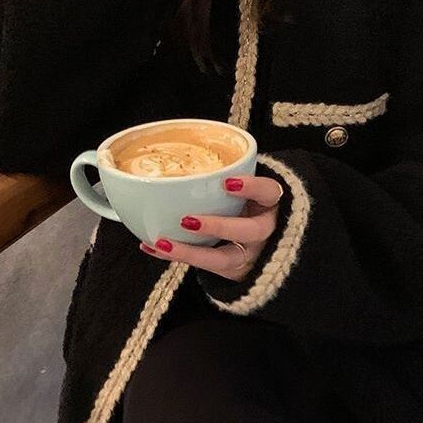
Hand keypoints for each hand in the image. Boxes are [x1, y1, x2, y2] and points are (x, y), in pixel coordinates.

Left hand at [139, 175, 282, 280]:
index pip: (269, 192)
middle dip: (219, 226)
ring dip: (191, 253)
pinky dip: (177, 257)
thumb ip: (228, 175)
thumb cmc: (249, 204)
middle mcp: (265, 231)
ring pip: (226, 259)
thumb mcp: (247, 188)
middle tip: (188, 220)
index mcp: (270, 204)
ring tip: (163, 243)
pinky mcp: (235, 271)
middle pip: (252, 231)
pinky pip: (206, 268)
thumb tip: (181, 151)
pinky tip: (152, 247)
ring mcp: (251, 254)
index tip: (227, 182)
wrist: (265, 240)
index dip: (252, 188)